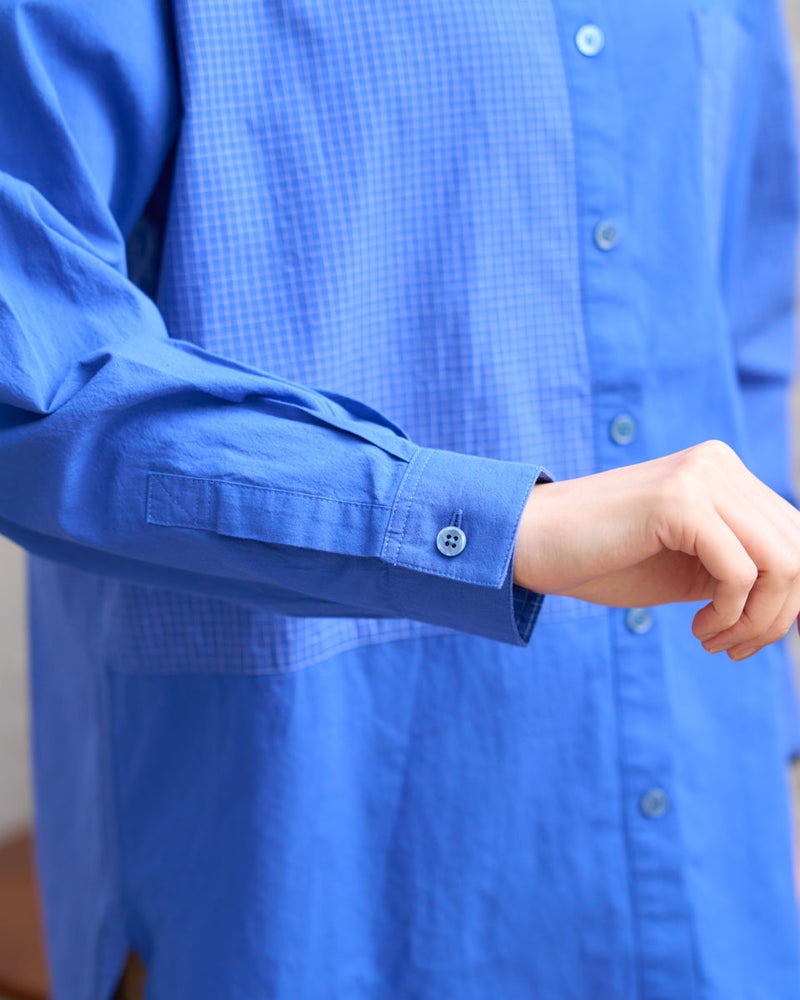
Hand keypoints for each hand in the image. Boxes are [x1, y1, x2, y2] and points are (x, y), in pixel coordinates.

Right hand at [513, 440, 799, 660]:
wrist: (528, 544)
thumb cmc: (600, 559)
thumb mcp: (689, 566)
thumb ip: (741, 571)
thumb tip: (799, 603)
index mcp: (723, 472)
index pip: (796, 536)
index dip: (788, 599)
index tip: (744, 637)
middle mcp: (719, 463)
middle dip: (779, 615)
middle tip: (731, 648)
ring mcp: (700, 476)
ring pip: (784, 562)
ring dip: (758, 621)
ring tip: (714, 641)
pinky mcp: (679, 501)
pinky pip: (742, 573)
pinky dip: (731, 615)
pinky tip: (697, 629)